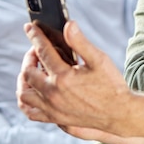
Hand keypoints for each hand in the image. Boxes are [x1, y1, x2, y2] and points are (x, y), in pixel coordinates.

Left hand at [16, 20, 130, 133]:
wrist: (119, 112)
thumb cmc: (112, 84)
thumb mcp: (99, 59)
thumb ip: (81, 42)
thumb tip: (68, 25)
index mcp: (63, 77)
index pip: (43, 51)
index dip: (35, 37)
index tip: (30, 28)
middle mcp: (53, 93)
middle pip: (28, 71)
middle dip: (30, 56)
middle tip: (38, 50)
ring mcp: (52, 108)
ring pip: (24, 93)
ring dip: (24, 78)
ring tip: (33, 69)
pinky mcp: (55, 118)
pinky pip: (30, 111)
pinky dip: (26, 100)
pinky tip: (32, 91)